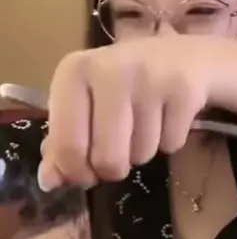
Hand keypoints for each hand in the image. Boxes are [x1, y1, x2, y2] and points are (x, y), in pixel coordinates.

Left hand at [38, 36, 215, 190]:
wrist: (184, 57)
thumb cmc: (124, 84)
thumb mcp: (85, 104)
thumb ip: (62, 142)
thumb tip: (50, 181)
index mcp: (74, 72)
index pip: (67, 146)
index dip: (76, 172)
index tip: (85, 173)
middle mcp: (109, 69)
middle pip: (108, 159)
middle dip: (114, 168)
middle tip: (118, 153)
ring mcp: (149, 78)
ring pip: (142, 155)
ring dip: (143, 151)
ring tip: (146, 123)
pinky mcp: (183, 89)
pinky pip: (171, 145)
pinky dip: (169, 141)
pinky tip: (167, 116)